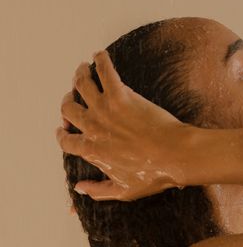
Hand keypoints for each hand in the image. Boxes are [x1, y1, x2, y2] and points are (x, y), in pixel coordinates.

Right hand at [55, 50, 195, 200]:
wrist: (177, 155)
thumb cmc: (155, 174)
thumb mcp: (124, 191)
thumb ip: (98, 191)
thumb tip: (78, 188)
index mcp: (92, 150)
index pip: (66, 141)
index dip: (62, 135)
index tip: (63, 130)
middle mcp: (94, 127)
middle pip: (68, 109)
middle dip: (67, 103)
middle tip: (73, 98)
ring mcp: (106, 109)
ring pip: (81, 85)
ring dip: (78, 75)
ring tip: (82, 70)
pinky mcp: (122, 95)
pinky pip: (105, 71)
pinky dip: (100, 60)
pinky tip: (99, 55)